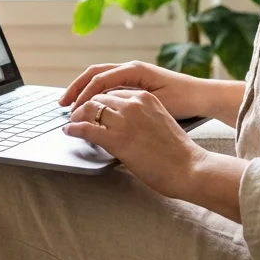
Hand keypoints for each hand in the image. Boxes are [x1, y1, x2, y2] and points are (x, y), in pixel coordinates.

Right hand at [59, 61, 205, 119]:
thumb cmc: (183, 100)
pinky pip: (110, 85)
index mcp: (134, 69)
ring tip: (72, 105)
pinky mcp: (136, 83)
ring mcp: (133, 74)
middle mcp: (131, 67)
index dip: (82, 95)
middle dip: (76, 88)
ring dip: (84, 90)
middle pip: (94, 74)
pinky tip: (91, 106)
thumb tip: (102, 108)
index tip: (72, 110)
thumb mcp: (154, 101)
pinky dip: (96, 94)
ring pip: (100, 78)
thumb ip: (128, 102)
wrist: (203, 97)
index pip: (99, 79)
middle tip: (62, 104)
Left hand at [64, 89, 206, 199]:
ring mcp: (124, 120)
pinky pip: (86, 129)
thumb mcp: (160, 121)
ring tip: (72, 122)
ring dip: (77, 116)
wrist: (189, 167)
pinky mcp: (117, 139)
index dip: (98, 99)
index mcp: (145, 97)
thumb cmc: (178, 151)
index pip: (113, 91)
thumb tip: (123, 122)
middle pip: (99, 97)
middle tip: (76, 114)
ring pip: (90, 110)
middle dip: (85, 105)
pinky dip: (74, 129)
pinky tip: (69, 131)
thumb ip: (142, 116)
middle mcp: (133, 104)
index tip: (91, 106)